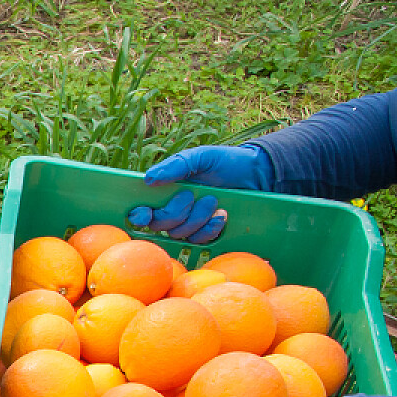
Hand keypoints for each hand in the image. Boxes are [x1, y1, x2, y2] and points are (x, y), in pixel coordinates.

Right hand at [124, 145, 275, 243]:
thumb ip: (175, 166)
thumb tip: (148, 180)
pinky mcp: (206, 233)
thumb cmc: (226, 162)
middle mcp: (173, 210)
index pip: (141, 210)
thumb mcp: (201, 157)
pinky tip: (221, 215)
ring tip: (214, 200)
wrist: (257, 174)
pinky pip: (199, 240)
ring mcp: (189, 223)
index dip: (139, 215)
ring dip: (197, 217)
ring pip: (180, 233)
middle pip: (159, 225)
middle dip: (176, 212)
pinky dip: (210, 228)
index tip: (144, 213)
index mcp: (165, 192)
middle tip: (191, 194)